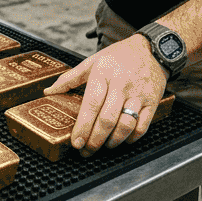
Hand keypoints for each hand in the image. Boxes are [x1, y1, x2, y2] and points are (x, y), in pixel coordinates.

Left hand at [44, 34, 168, 156]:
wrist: (150, 49)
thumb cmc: (119, 57)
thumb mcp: (93, 61)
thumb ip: (70, 78)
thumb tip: (48, 92)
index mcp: (103, 73)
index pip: (91, 104)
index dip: (83, 126)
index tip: (76, 142)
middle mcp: (121, 84)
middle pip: (107, 119)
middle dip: (95, 140)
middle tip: (87, 151)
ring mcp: (138, 94)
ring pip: (126, 125)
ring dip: (113, 141)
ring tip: (105, 145)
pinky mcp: (152, 101)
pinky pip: (142, 125)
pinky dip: (132, 138)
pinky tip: (124, 140)